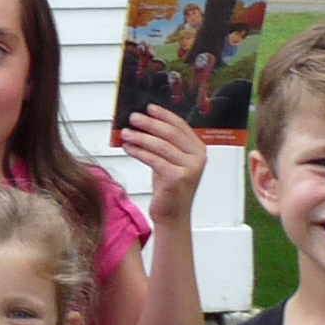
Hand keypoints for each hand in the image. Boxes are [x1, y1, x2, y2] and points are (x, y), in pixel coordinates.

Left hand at [119, 105, 208, 222]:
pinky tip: (128, 148)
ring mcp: (189, 169)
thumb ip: (163, 144)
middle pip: (170, 133)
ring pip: (160, 146)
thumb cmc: (169, 189)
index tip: (148, 108)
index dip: (164, 115)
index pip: (181, 126)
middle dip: (149, 123)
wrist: (172, 216)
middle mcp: (198, 158)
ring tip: (125, 133)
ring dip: (140, 137)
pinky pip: (154, 160)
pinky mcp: (177, 179)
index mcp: (198, 150)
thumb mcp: (170, 162)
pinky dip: (139, 152)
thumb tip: (143, 124)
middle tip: (133, 118)